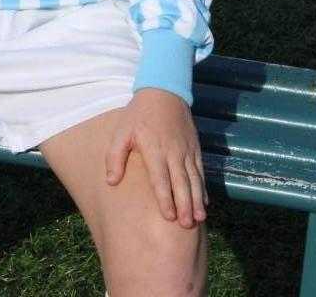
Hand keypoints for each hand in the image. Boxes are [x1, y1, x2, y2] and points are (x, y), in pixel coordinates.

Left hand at [105, 87, 206, 228]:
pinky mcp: (194, 147)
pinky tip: (204, 202)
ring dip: (197, 199)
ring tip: (199, 218)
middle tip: (187, 225)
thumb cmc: (138, 114)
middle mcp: (173, 152)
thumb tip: (111, 181)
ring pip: (194, 179)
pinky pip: (200, 171)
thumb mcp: (121, 131)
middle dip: (185, 204)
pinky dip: (203, 187)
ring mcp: (186, 150)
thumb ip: (115, 156)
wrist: (164, 91)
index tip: (169, 217)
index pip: (160, 178)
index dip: (165, 198)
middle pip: (181, 182)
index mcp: (154, 150)